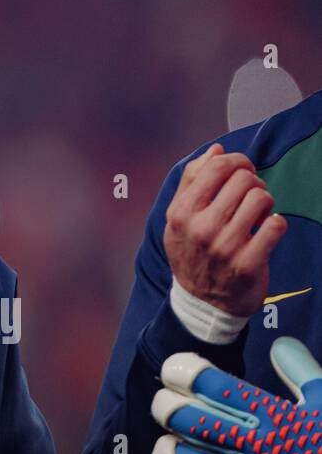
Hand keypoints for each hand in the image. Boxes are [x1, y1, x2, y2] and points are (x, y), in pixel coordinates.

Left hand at [151, 337, 321, 453]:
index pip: (210, 384)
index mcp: (273, 415)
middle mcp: (256, 445)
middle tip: (168, 400)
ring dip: (171, 446)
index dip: (181, 370)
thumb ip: (301, 371)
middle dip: (165, 405)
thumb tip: (280, 345)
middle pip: (187, 418)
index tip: (177, 368)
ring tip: (175, 437)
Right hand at [162, 143, 286, 316]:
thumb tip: (215, 151)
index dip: (236, 160)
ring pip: (261, 199)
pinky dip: (276, 224)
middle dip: (252, 182)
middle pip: (243, 179)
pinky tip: (266, 230)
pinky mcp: (249, 263)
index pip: (215, 167)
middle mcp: (201, 228)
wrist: (202, 303)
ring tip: (259, 213)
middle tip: (251, 195)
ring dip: (266, 202)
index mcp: (181, 212)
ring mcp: (225, 246)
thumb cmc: (191, 253)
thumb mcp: (178, 217)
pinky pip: (276, 225)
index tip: (242, 169)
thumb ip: (192, 181)